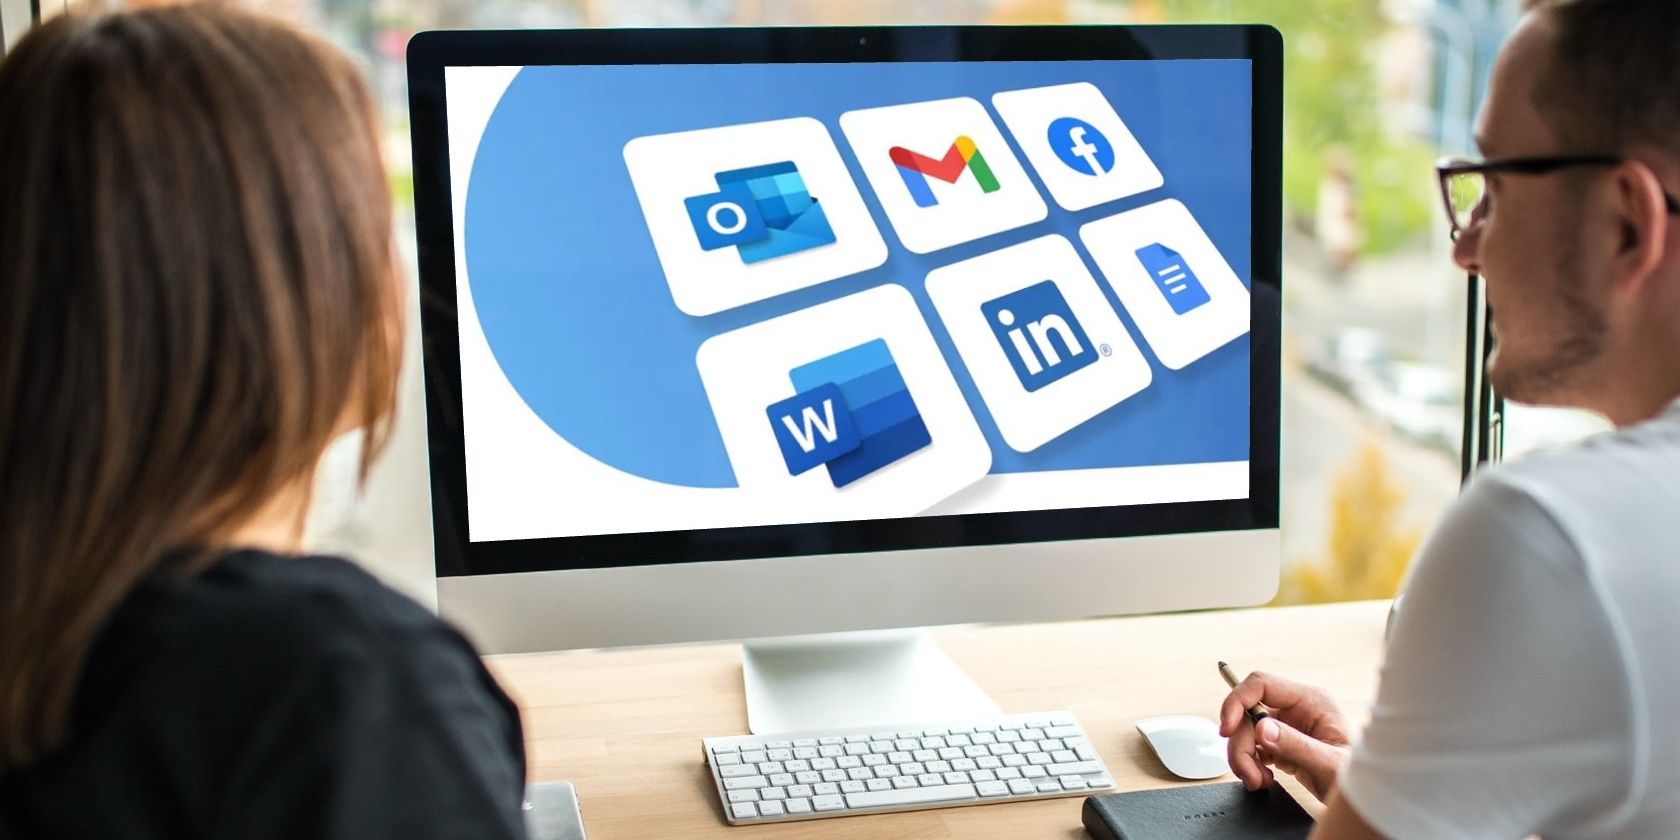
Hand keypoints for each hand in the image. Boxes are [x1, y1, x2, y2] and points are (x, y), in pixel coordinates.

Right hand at [1219, 671, 1351, 801]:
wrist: (1367, 797)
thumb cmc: (1359, 777)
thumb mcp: (1330, 763)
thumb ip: (1296, 745)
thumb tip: (1262, 728)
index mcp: (1311, 701)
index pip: (1261, 685)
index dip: (1237, 701)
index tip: (1226, 728)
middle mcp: (1296, 709)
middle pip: (1248, 713)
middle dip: (1241, 744)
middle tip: (1248, 773)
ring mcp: (1288, 726)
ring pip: (1246, 732)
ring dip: (1243, 758)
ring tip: (1258, 780)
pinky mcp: (1282, 743)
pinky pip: (1253, 747)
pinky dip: (1250, 764)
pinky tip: (1264, 778)